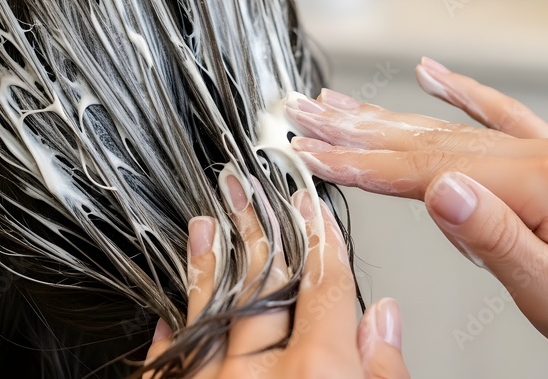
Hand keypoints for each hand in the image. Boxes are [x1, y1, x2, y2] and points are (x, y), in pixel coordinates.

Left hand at [144, 176, 409, 377]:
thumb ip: (383, 369)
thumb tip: (382, 318)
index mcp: (317, 373)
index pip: (325, 288)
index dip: (322, 242)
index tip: (311, 206)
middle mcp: (257, 377)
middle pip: (263, 288)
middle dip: (257, 231)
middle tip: (243, 188)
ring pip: (208, 317)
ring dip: (207, 267)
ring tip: (204, 226)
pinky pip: (170, 365)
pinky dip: (168, 338)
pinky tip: (164, 314)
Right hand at [284, 58, 547, 378]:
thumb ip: (493, 237)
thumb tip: (437, 188)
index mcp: (547, 185)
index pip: (428, 170)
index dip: (361, 164)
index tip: (310, 153)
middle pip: (432, 139)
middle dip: (358, 128)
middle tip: (303, 113)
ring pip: (457, 128)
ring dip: (392, 117)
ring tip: (339, 103)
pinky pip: (505, 118)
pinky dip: (464, 96)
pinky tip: (432, 77)